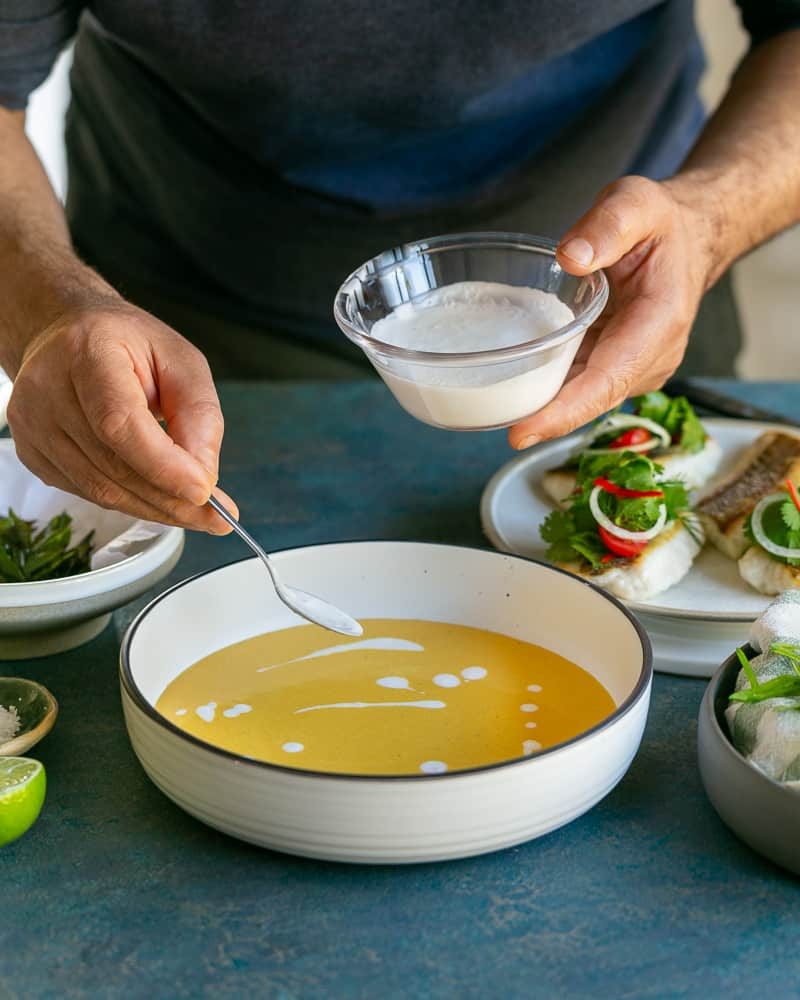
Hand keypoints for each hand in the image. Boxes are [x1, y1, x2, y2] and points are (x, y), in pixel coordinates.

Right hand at [7, 298, 237, 532]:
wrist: (70, 335)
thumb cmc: (129, 345)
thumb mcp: (181, 362)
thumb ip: (199, 414)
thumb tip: (203, 474)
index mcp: (87, 351)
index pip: (119, 422)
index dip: (163, 465)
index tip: (204, 492)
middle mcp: (47, 388)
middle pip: (112, 464)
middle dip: (170, 498)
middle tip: (215, 515)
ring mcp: (32, 423)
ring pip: (100, 489)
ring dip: (154, 507)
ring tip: (193, 510)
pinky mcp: (31, 452)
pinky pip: (88, 493)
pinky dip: (130, 501)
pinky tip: (156, 494)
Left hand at [508, 175, 714, 448]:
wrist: (686, 239)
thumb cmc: (661, 223)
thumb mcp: (637, 203)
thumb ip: (607, 225)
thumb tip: (570, 258)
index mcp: (659, 323)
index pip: (608, 380)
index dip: (566, 411)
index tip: (524, 431)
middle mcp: (651, 357)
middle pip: (593, 399)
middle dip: (547, 420)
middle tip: (501, 432)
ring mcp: (636, 367)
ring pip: (585, 397)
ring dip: (545, 408)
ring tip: (495, 413)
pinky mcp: (619, 367)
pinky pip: (582, 384)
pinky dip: (551, 391)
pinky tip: (513, 392)